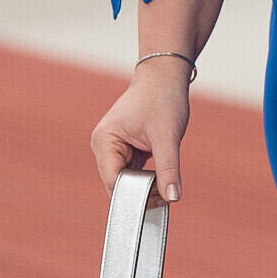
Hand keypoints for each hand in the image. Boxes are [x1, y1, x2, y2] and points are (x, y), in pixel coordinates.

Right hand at [91, 56, 193, 201]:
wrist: (166, 76)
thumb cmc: (163, 98)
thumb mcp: (168, 135)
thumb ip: (169, 168)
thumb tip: (173, 197)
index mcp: (104, 141)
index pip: (114, 181)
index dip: (134, 196)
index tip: (159, 201)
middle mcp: (104, 146)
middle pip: (119, 184)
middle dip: (142, 191)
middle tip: (168, 194)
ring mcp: (114, 148)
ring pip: (128, 180)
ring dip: (146, 184)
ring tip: (167, 182)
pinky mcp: (126, 149)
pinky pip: (134, 172)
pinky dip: (147, 177)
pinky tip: (163, 177)